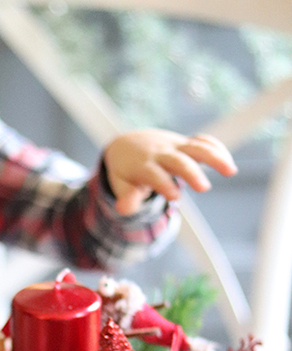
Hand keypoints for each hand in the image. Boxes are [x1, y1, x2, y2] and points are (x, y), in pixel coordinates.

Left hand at [103, 129, 237, 215]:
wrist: (127, 145)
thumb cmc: (126, 172)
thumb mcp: (121, 185)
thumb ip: (126, 197)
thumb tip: (124, 209)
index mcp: (142, 165)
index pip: (154, 174)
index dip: (163, 183)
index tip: (175, 197)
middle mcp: (160, 153)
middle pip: (178, 160)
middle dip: (191, 172)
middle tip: (204, 188)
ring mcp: (174, 146)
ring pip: (196, 147)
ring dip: (214, 156)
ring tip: (231, 171)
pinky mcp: (185, 143)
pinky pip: (203, 141)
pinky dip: (216, 148)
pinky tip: (228, 164)